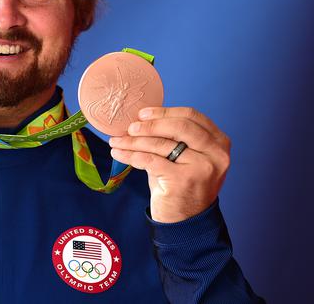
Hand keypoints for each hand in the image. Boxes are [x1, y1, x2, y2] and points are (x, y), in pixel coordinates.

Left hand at [108, 107, 230, 222]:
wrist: (187, 223)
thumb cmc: (182, 186)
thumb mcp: (186, 157)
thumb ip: (174, 137)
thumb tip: (142, 118)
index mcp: (219, 143)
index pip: (191, 116)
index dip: (165, 112)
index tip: (143, 114)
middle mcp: (215, 154)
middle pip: (178, 126)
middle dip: (150, 125)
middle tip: (130, 127)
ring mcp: (202, 167)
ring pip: (160, 144)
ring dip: (133, 141)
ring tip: (117, 141)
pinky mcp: (183, 180)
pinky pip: (149, 160)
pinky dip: (130, 155)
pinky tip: (118, 153)